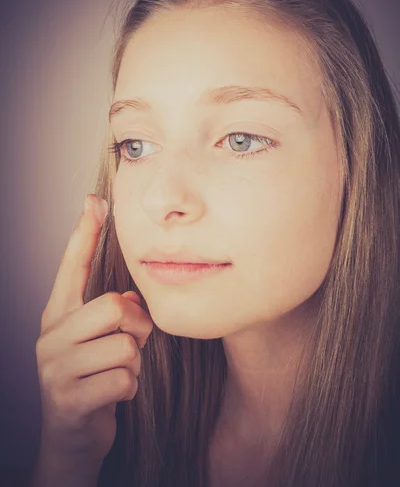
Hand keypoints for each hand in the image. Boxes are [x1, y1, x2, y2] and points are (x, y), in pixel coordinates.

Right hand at [35, 194, 152, 462]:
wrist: (72, 436)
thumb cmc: (92, 376)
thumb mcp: (100, 340)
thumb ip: (114, 313)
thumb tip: (131, 300)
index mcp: (59, 314)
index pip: (72, 265)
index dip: (84, 232)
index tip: (94, 200)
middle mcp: (51, 335)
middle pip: (113, 307)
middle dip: (136, 327)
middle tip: (132, 342)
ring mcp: (56, 368)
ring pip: (125, 347)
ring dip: (132, 364)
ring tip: (115, 373)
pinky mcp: (69, 399)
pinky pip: (123, 380)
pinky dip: (128, 388)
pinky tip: (112, 396)